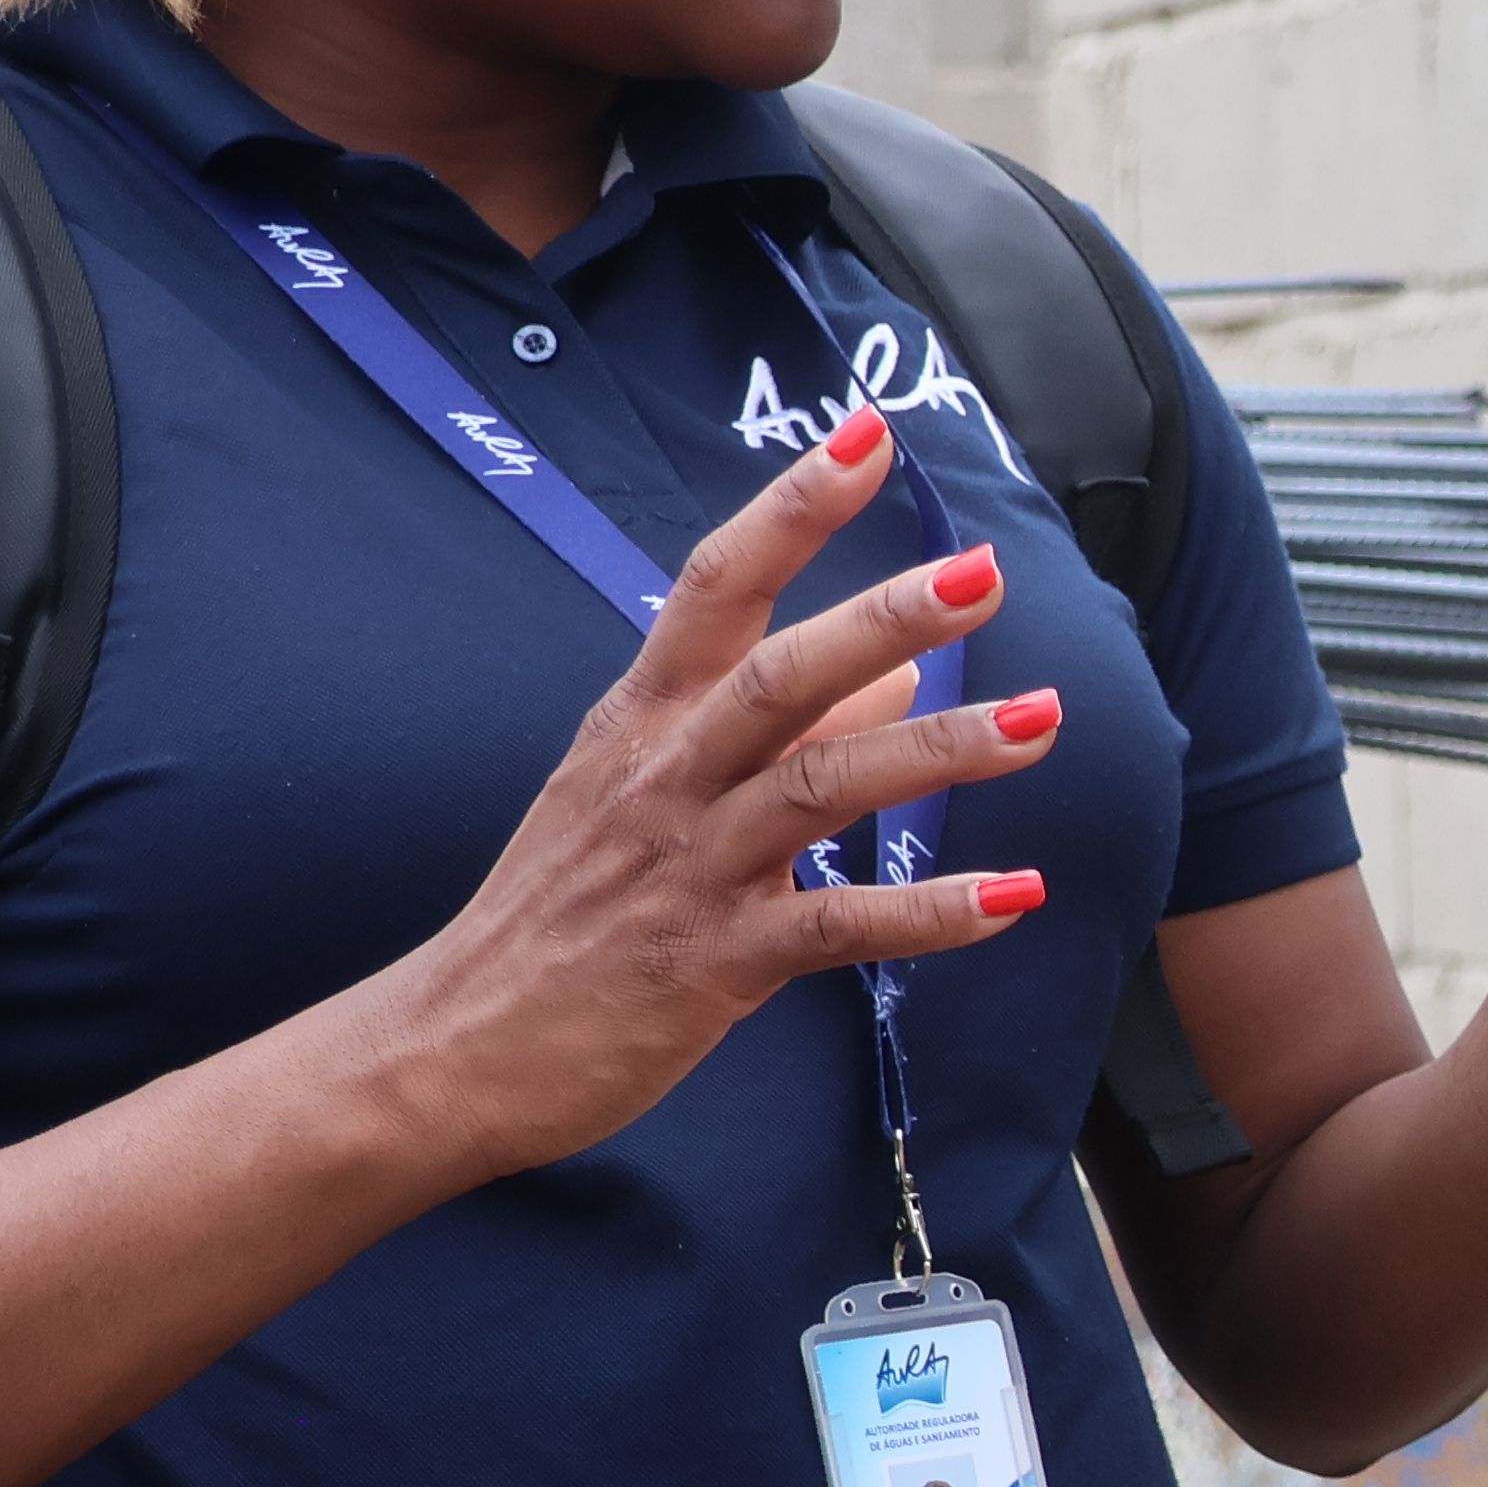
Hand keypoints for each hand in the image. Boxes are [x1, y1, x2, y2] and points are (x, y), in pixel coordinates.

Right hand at [370, 412, 1061, 1181]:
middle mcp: (664, 778)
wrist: (446, 1050)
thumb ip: (774, 733)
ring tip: (1041, 722)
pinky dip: (930, 911)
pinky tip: (1015, 893)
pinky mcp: (713, 965)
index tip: (866, 437)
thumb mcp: (643, 797)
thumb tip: (895, 677)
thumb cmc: (559, 914)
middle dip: (885, 618)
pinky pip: (839, 929)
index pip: (716, 586)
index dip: (792, 509)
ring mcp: (688, 868)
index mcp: (641, 722)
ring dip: (940, 751)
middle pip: (779, 675)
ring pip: (822, 787)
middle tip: (984, 572)